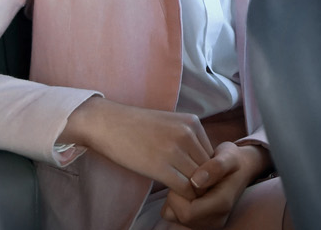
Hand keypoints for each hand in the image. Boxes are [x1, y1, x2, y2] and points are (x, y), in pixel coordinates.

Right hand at [60, 98, 212, 197]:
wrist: (107, 123)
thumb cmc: (136, 126)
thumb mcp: (170, 124)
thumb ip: (188, 139)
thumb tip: (201, 164)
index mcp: (193, 122)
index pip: (212, 154)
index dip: (206, 171)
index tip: (194, 180)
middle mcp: (188, 134)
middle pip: (209, 169)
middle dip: (203, 183)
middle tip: (191, 192)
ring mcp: (175, 149)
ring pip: (199, 180)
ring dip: (193, 192)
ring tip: (181, 195)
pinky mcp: (160, 166)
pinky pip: (184, 188)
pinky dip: (182, 197)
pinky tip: (172, 196)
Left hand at [159, 141, 269, 229]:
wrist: (240, 169)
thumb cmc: (232, 160)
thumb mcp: (229, 156)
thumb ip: (216, 166)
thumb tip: (196, 181)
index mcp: (221, 206)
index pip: (187, 212)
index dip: (181, 194)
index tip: (188, 175)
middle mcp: (215, 220)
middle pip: (180, 216)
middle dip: (176, 195)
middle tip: (187, 177)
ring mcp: (208, 224)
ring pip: (175, 217)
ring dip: (176, 199)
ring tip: (189, 184)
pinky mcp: (200, 223)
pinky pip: (175, 217)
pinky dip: (176, 204)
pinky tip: (188, 191)